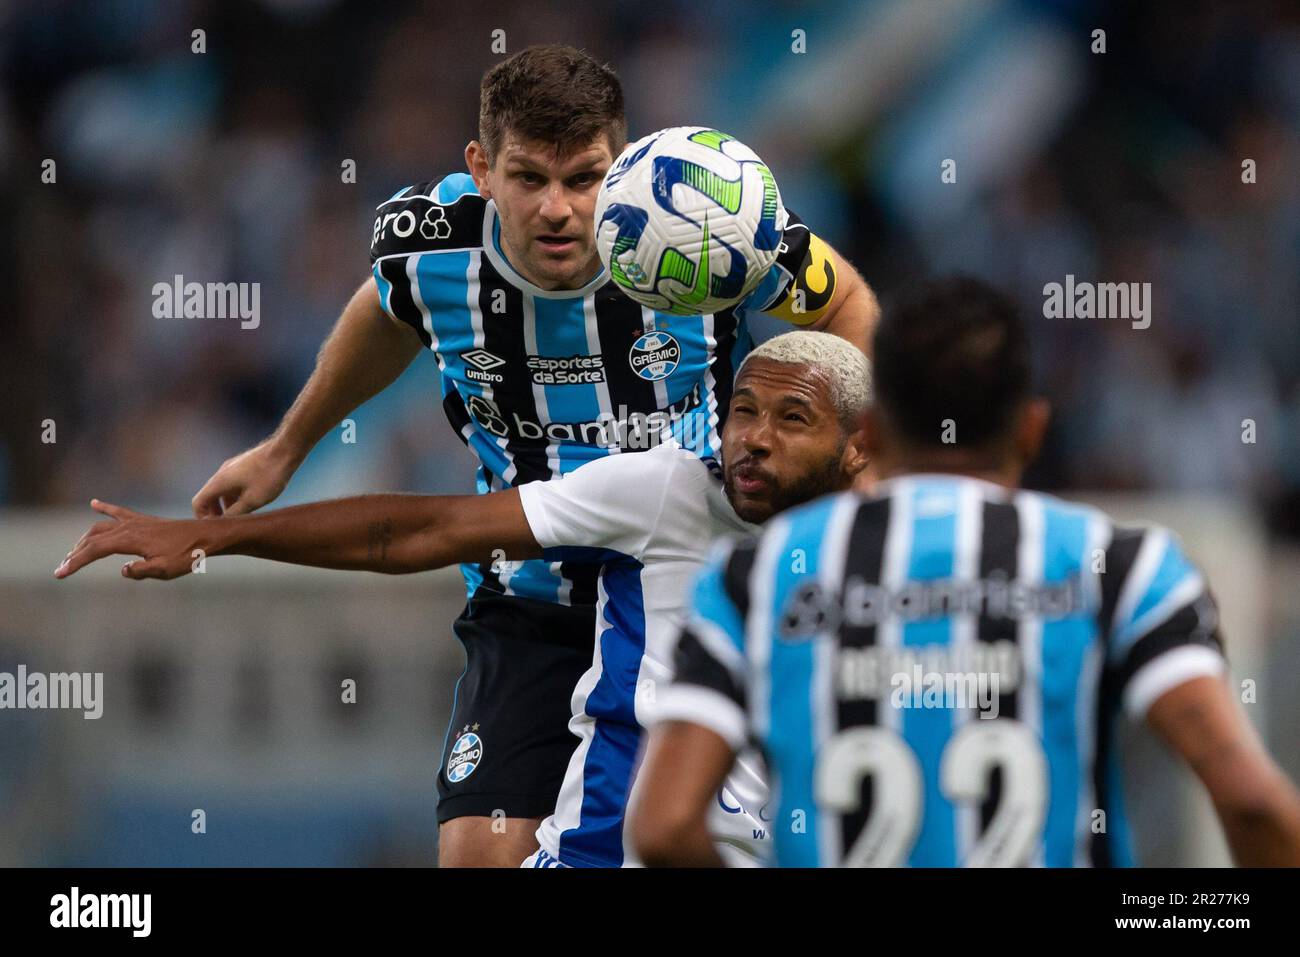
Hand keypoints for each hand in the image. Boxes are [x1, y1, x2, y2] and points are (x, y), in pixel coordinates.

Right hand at [55, 500, 215, 580]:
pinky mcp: (144, 520)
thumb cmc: (188, 555)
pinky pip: (119, 512)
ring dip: (85, 539)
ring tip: (73, 552)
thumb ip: (142, 571)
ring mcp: (136, 521)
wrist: (206, 536)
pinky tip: (94, 503)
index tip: (60, 574)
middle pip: (93, 539)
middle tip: (62, 568)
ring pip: (102, 527)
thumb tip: (122, 569)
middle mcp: (129, 527)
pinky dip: (105, 508)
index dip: (75, 562)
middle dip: (75, 554)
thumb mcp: (165, 569)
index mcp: (131, 540)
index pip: (94, 550)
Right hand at [191, 438, 297, 516]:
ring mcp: (232, 468)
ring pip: (222, 491)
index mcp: (219, 482)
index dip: (202, 517)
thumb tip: (223, 523)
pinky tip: (249, 503)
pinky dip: (234, 496)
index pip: (198, 502)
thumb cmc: (269, 476)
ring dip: (226, 505)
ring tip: (239, 518)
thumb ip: (234, 514)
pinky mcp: (243, 466)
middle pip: (209, 497)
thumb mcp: (252, 501)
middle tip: (225, 526)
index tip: (213, 528)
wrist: (284, 451)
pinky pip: (232, 484)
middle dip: (214, 513)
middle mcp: (222, 473)